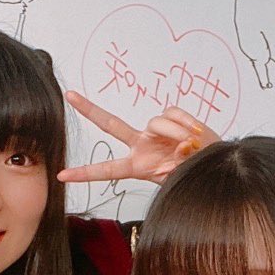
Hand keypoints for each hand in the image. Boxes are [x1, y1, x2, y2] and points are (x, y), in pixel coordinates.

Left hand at [57, 91, 219, 184]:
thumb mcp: (180, 178)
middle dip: (90, 109)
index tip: (62, 176)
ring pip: (156, 121)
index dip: (84, 173)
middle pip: (111, 124)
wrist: (213, 162)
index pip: (107, 170)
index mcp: (137, 166)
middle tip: (70, 95)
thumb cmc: (193, 175)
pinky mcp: (170, 117)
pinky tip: (196, 134)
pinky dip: (186, 123)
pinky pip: (173, 114)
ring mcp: (154, 131)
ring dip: (175, 133)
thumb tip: (182, 143)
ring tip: (191, 146)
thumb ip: (176, 163)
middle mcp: (141, 145)